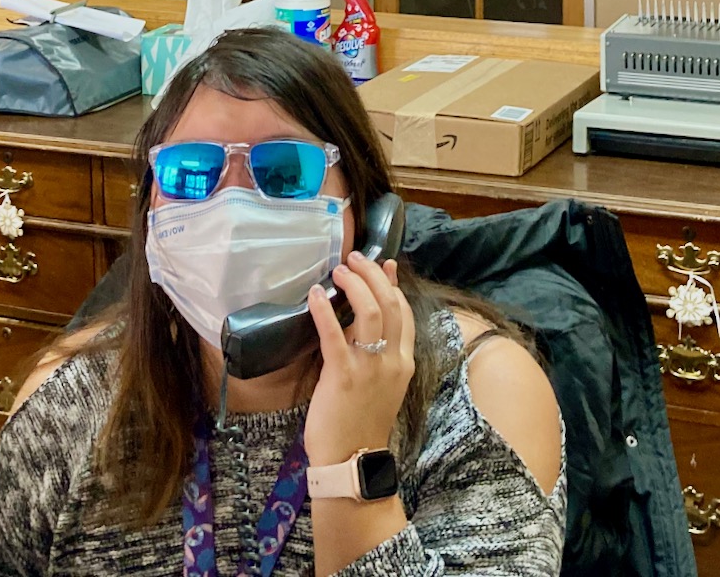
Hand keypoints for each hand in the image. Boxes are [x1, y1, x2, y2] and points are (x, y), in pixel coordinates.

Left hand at [304, 255, 413, 466]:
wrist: (351, 460)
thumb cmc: (360, 423)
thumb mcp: (381, 384)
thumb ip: (377, 353)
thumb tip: (364, 322)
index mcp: (403, 362)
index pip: (404, 313)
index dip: (393, 285)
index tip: (383, 264)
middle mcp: (392, 360)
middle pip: (390, 304)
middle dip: (373, 275)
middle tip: (354, 258)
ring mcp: (370, 367)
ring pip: (371, 312)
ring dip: (355, 284)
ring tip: (339, 269)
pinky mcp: (343, 375)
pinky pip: (335, 334)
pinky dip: (325, 310)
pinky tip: (315, 294)